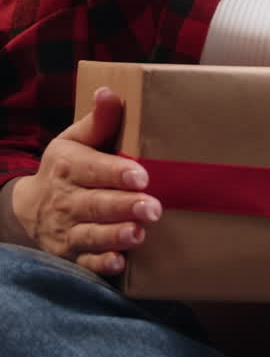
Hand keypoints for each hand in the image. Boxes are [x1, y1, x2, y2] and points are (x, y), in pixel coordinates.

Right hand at [9, 87, 162, 275]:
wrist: (30, 207)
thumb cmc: (66, 168)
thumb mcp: (75, 140)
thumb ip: (98, 121)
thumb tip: (109, 93)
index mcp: (69, 166)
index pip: (93, 169)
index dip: (116, 173)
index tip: (141, 176)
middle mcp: (66, 199)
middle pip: (96, 204)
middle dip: (124, 207)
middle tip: (153, 208)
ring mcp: (67, 230)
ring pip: (91, 234)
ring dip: (115, 236)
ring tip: (138, 234)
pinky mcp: (71, 254)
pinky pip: (85, 262)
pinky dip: (100, 264)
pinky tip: (119, 262)